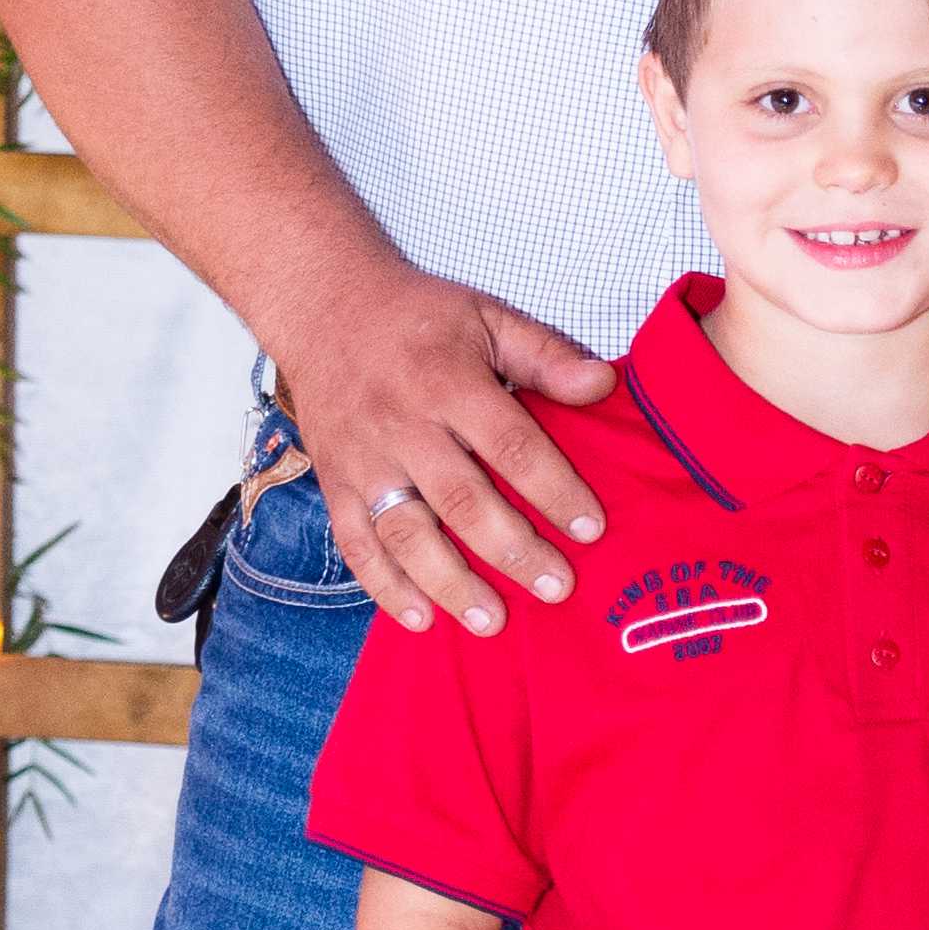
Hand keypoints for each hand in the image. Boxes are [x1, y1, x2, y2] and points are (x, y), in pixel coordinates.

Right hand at [270, 258, 617, 633]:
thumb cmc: (420, 318)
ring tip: (493, 622)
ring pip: (406, 532)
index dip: (553, 488)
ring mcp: (363, 459)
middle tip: (557, 587)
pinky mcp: (334, 483)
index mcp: (448, 381)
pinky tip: (422, 620)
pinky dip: (386, 587)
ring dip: (450, 583)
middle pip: (461, 498)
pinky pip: (356, 544)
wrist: (323, 308)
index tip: (591, 529)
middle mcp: (403, 424)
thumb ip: (546, 354)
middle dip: (512, 549)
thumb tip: (604, 384)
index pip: (510, 443)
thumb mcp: (488, 317)